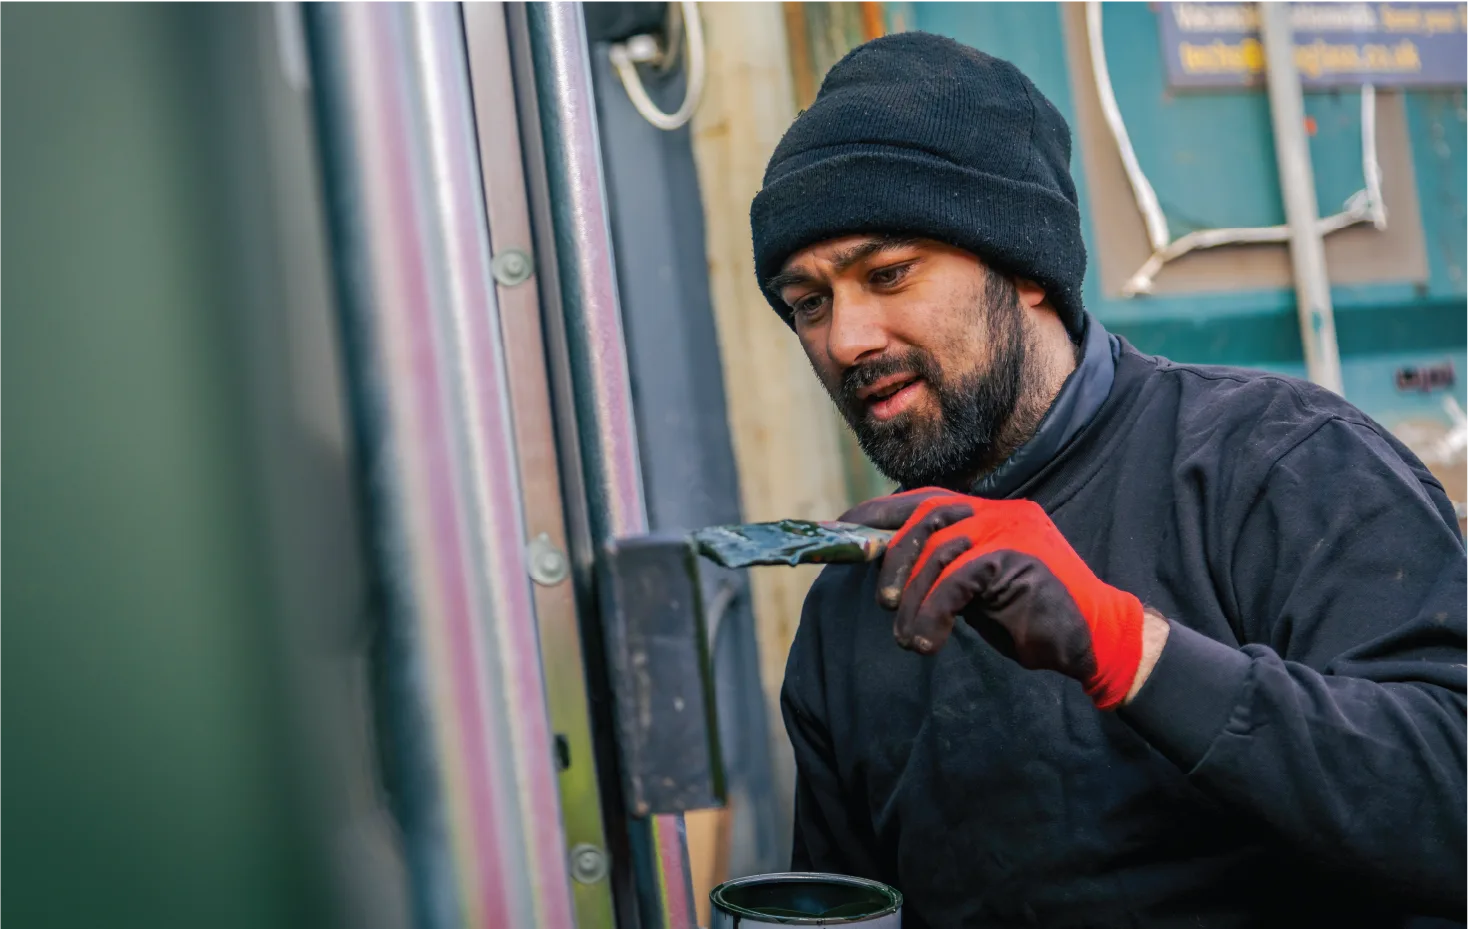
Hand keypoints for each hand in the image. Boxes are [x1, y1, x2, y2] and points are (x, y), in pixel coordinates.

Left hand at [841, 488, 1146, 708]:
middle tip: (887, 601)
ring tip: (912, 637)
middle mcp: (997, 514)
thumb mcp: (975, 590)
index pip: (925, 499)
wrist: (1093, 641)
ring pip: (934, 551)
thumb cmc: (1031, 620)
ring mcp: (1009, 532)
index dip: (880, 511)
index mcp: (989, 514)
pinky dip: (932, 614)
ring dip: (913, 601)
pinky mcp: (1014, 559)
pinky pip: (953, 581)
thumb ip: (941, 572)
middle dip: (893, 558)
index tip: (843, 527)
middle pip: (923, 516)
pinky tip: (930, 642)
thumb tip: (886, 571)